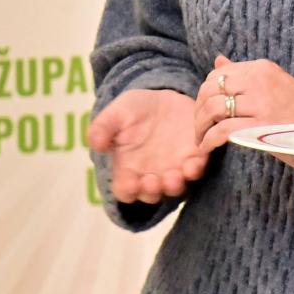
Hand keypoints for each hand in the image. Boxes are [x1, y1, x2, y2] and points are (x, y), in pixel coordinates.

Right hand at [88, 89, 207, 203]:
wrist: (163, 98)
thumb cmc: (134, 110)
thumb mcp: (116, 113)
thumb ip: (103, 127)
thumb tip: (96, 144)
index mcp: (128, 169)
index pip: (125, 190)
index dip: (128, 191)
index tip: (130, 184)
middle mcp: (151, 175)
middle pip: (151, 194)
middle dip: (153, 191)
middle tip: (153, 182)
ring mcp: (174, 169)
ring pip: (175, 187)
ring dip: (175, 185)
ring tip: (175, 177)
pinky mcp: (194, 157)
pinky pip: (197, 169)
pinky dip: (196, 168)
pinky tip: (194, 162)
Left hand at [194, 55, 293, 152]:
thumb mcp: (273, 83)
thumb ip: (244, 73)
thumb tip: (218, 59)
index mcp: (261, 68)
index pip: (217, 74)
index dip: (204, 93)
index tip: (203, 109)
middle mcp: (258, 80)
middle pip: (210, 90)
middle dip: (198, 110)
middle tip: (199, 127)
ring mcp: (260, 102)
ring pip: (212, 109)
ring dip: (200, 127)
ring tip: (201, 139)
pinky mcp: (260, 125)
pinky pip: (222, 130)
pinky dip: (209, 140)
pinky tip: (207, 147)